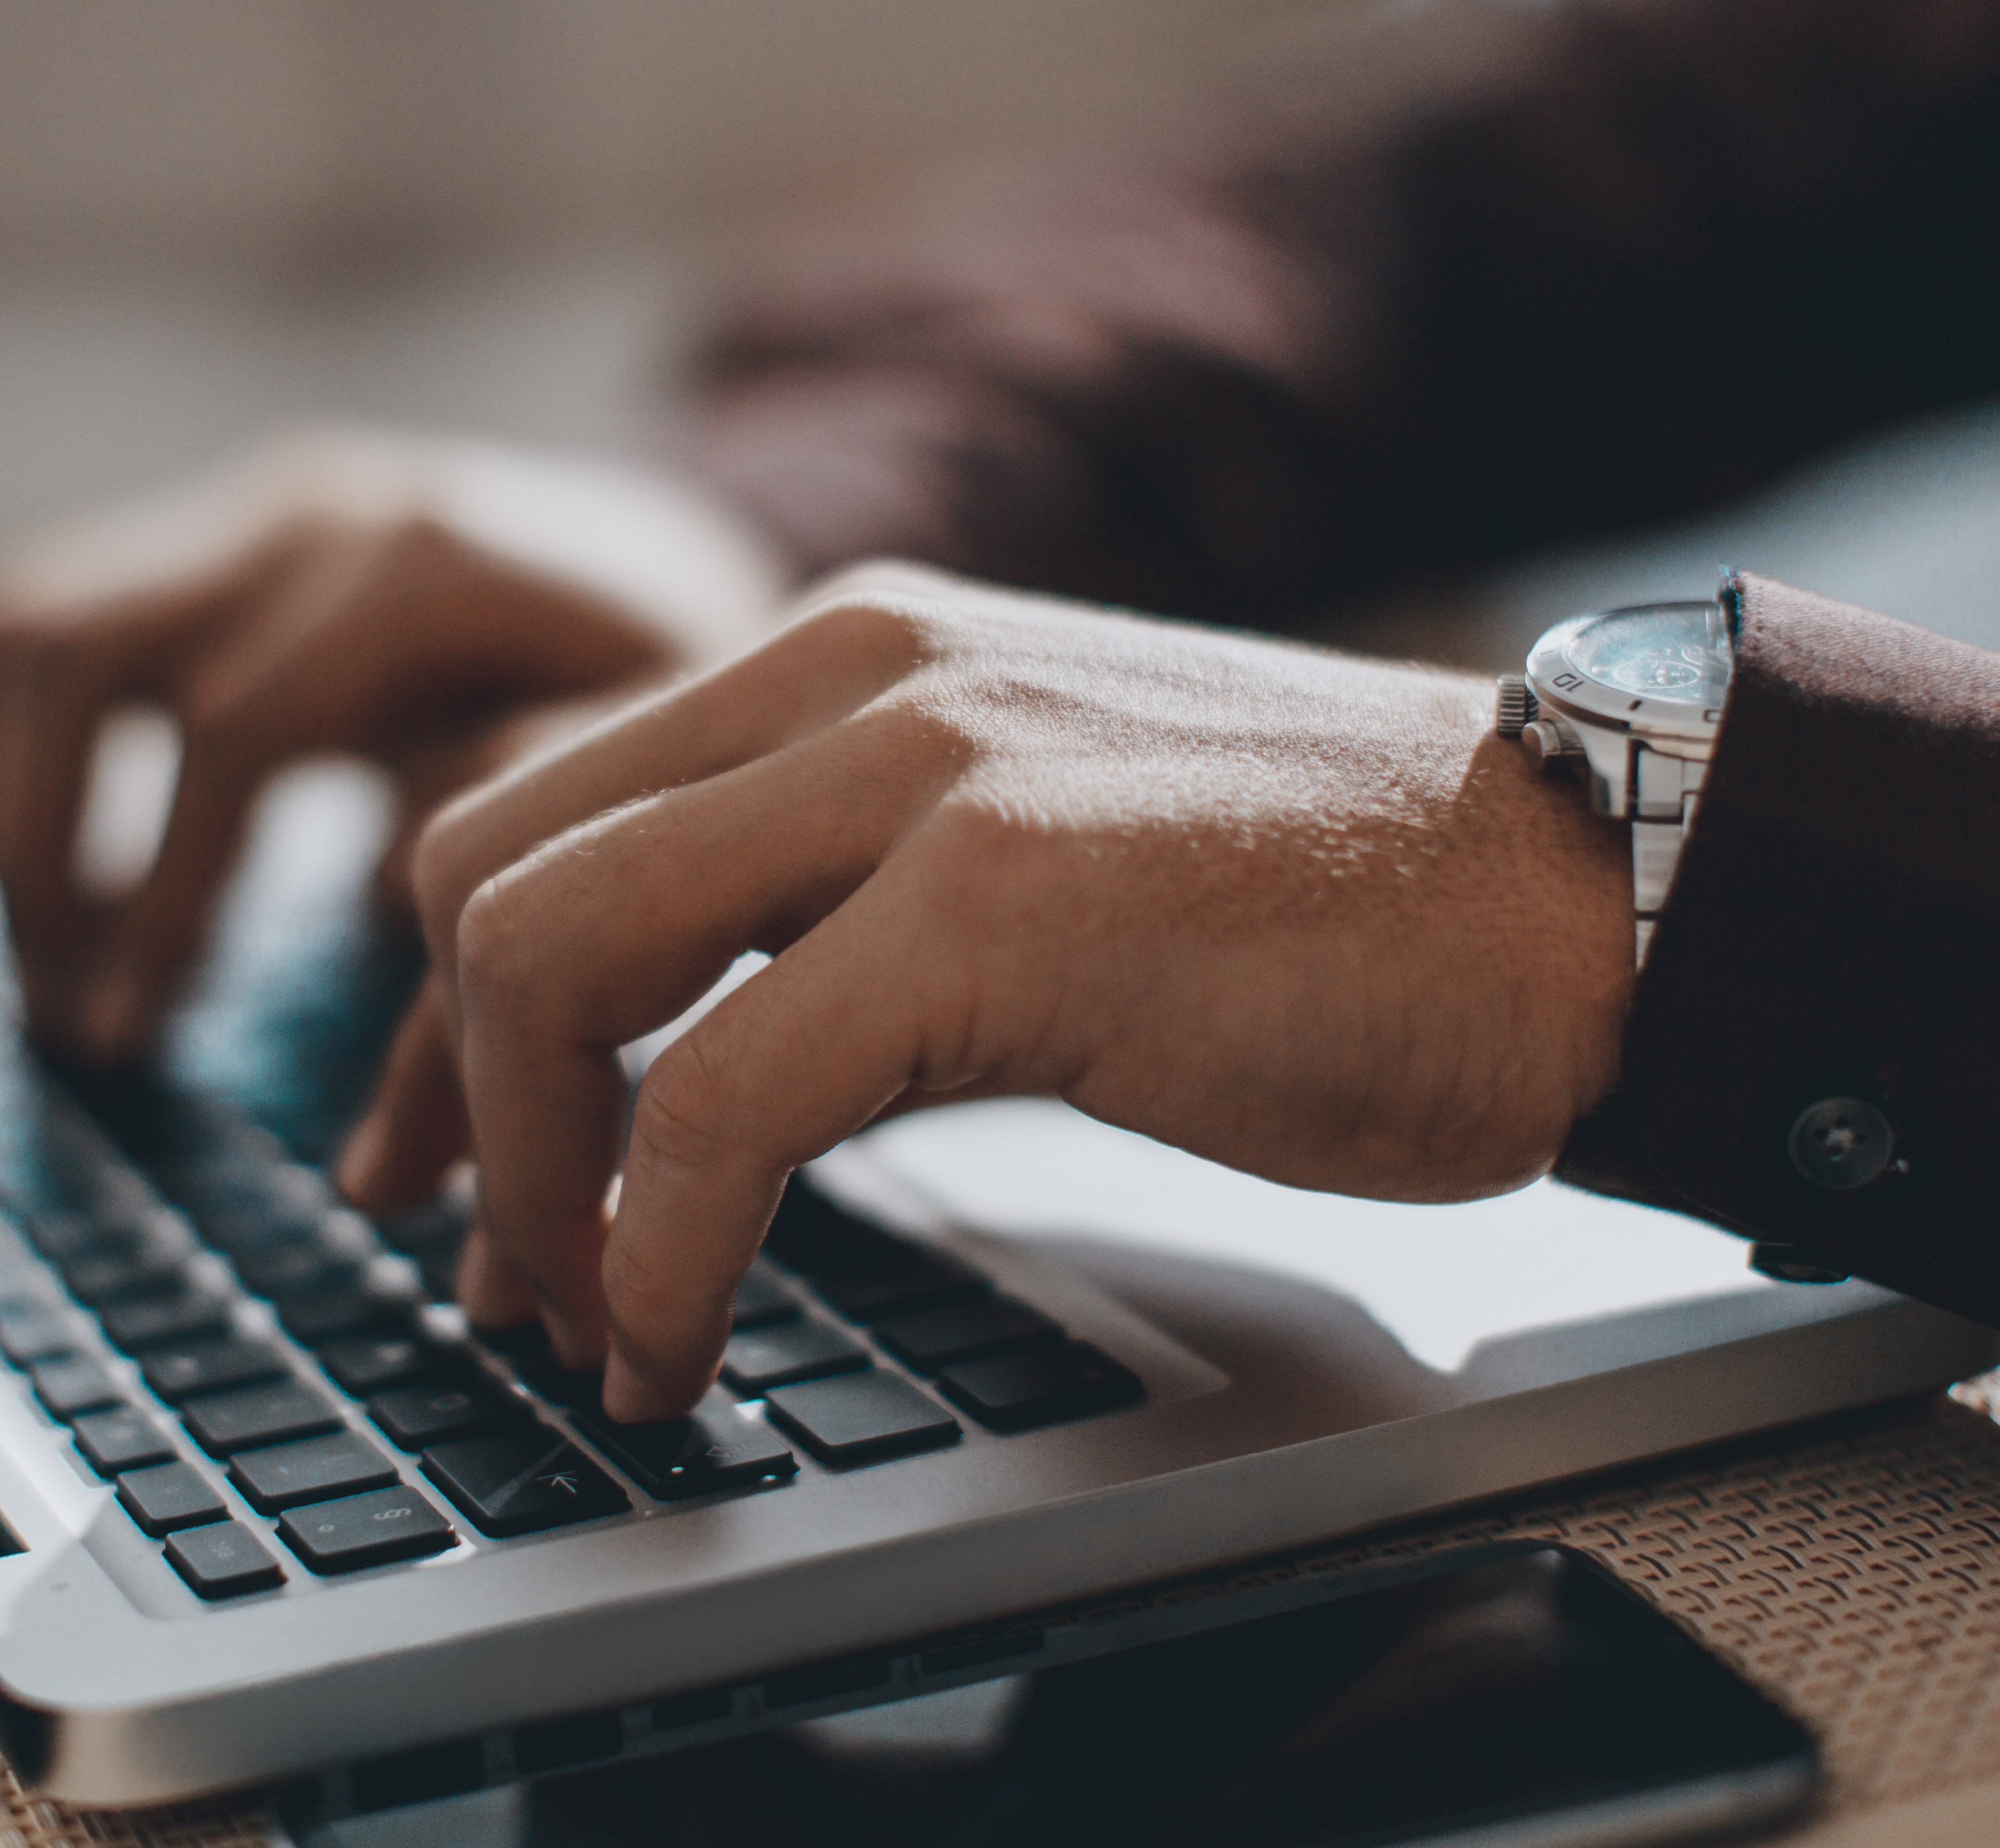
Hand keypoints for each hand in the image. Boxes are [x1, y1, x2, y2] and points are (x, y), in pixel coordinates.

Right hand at [0, 427, 787, 1057]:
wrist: (704, 574)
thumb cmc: (690, 704)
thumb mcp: (652, 796)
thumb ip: (518, 894)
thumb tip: (379, 1044)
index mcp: (431, 563)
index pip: (230, 733)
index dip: (169, 903)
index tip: (125, 1040)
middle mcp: (320, 509)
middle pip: (70, 651)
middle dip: (39, 847)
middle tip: (66, 1016)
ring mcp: (254, 507)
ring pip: (26, 626)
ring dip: (7, 802)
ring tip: (56, 963)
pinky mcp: (216, 537)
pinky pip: (48, 625)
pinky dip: (30, 760)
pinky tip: (91, 891)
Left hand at [342, 565, 1636, 1418]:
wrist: (1572, 896)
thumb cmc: (1319, 912)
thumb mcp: (1019, 852)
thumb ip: (837, 905)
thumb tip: (669, 1067)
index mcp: (847, 654)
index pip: (528, 804)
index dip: (434, 1012)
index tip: (427, 1164)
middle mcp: (852, 674)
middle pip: (484, 869)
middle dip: (445, 1096)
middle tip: (492, 1268)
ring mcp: (923, 774)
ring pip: (550, 956)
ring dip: (526, 1180)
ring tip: (581, 1323)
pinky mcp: (997, 906)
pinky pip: (713, 1095)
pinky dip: (655, 1249)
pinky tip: (677, 1344)